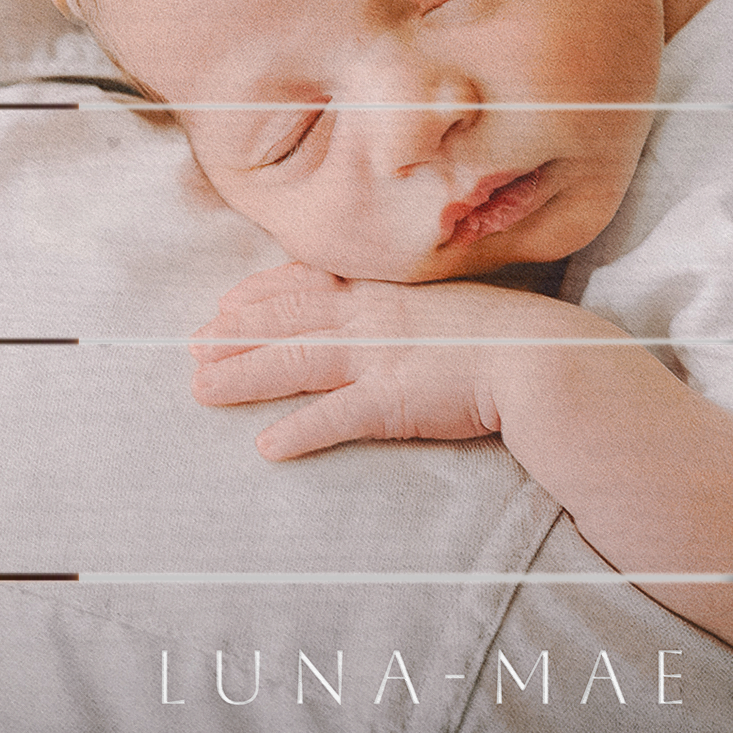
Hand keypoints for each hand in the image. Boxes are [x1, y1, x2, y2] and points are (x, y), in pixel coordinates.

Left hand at [188, 262, 568, 461]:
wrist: (542, 358)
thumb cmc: (505, 336)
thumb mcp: (448, 305)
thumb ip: (409, 308)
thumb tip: (390, 319)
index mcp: (385, 291)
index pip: (307, 286)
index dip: (259, 295)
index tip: (224, 304)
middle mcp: (372, 317)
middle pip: (287, 320)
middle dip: (233, 333)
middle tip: (190, 348)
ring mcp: (379, 357)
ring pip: (295, 362)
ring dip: (244, 375)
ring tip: (201, 391)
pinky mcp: (394, 401)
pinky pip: (336, 418)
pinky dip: (300, 430)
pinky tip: (268, 447)